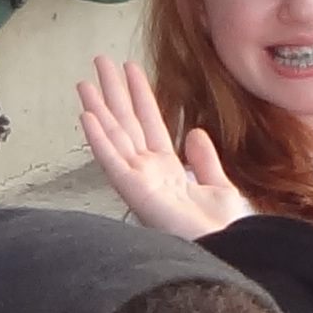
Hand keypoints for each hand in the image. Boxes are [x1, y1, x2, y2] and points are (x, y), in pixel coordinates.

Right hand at [75, 54, 246, 237]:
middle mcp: (149, 173)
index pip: (150, 124)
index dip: (140, 95)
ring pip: (114, 136)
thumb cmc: (223, 231)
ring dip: (99, 108)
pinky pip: (111, 159)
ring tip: (86, 81)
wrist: (226, 249)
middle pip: (127, 124)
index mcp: (169, 172)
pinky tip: (87, 115)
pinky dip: (98, 137)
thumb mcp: (219, 186)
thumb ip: (205, 160)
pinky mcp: (133, 190)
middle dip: (114, 93)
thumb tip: (196, 133)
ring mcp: (138, 180)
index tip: (131, 71)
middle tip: (101, 64)